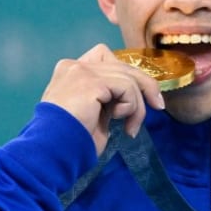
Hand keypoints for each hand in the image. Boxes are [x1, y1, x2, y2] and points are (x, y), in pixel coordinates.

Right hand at [41, 44, 164, 154]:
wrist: (52, 151)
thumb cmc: (70, 141)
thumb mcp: (92, 114)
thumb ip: (106, 98)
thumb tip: (131, 97)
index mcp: (70, 72)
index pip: (106, 59)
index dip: (127, 75)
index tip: (142, 96)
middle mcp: (73, 66)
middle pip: (121, 65)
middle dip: (144, 86)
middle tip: (157, 106)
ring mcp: (81, 71)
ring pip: (128, 77)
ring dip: (137, 105)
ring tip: (131, 127)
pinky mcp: (91, 81)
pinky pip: (127, 87)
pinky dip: (131, 106)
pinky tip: (121, 121)